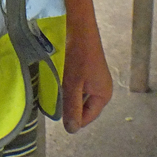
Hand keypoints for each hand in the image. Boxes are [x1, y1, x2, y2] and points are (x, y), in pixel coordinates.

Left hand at [62, 15, 112, 133]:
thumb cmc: (77, 55)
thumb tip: (72, 130)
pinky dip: (66, 83)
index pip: (86, 118)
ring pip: (77, 95)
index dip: (71, 118)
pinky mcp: (86, 69)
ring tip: (55, 84)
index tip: (55, 111)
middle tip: (53, 96)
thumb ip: (72, 108)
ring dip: (65, 92)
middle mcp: (101, 88)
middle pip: (81, 107)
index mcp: (103, 95)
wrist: (78, 26)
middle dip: (67, 104)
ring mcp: (94, 78)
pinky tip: (57, 76)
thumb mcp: (72, 85)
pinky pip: (75, 84)